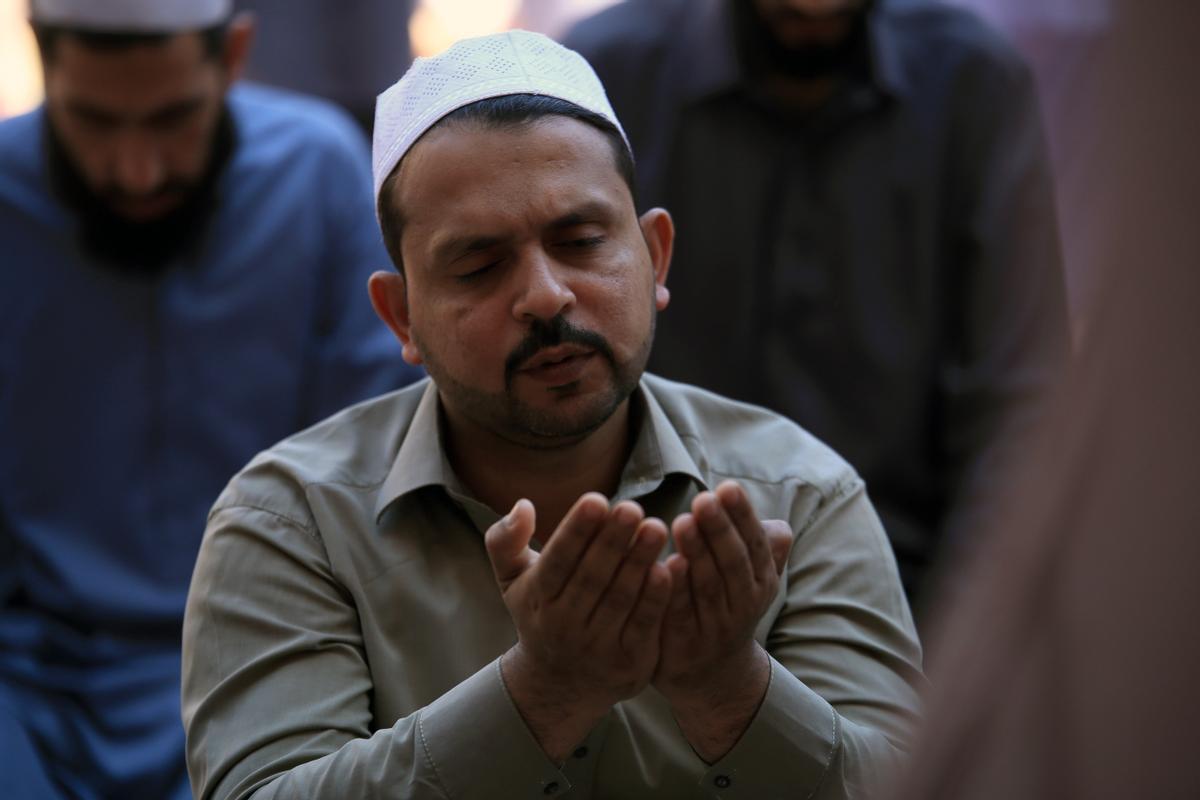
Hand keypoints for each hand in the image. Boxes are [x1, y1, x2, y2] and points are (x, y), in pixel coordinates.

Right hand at [485, 494, 671, 760]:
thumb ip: (506, 541)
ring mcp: (597, 646)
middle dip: (613, 541)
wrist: (561, 686)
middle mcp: (563, 624)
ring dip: (639, 562)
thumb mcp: (512, 580)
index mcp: (536, 598)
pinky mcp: (629, 662)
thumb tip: (523, 505)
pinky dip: (657, 598)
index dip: (576, 531)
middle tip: (632, 508)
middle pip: (592, 577)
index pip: (558, 560)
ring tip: (656, 527)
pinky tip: (670, 568)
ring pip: (620, 598)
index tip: (596, 500)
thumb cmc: (541, 613)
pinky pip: (644, 625)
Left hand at [654, 481, 792, 759]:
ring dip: (697, 553)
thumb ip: (761, 550)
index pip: (755, 544)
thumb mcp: (751, 579)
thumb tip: (779, 527)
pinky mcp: (684, 645)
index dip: (743, 516)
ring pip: (708, 586)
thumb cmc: (726, 605)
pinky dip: (675, 590)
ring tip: (682, 522)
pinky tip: (664, 565)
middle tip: (703, 499)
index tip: (727, 487)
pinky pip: (680, 614)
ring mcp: (715, 628)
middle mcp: (743, 605)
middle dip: (720, 530)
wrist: (710, 675)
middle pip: (733, 563)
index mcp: (761, 581)